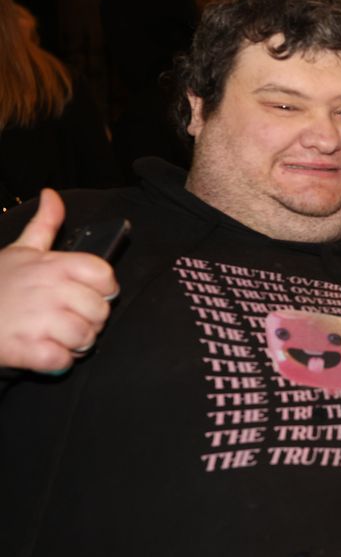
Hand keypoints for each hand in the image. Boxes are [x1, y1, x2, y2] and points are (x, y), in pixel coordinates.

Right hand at [0, 190, 117, 372]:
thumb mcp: (20, 250)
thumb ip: (45, 223)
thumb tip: (52, 195)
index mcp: (53, 265)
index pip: (104, 276)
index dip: (102, 289)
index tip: (87, 295)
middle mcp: (49, 290)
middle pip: (100, 311)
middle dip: (89, 322)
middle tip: (67, 321)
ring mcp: (37, 320)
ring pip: (85, 337)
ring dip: (74, 344)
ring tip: (55, 337)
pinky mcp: (25, 349)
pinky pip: (62, 360)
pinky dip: (57, 361)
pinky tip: (44, 352)